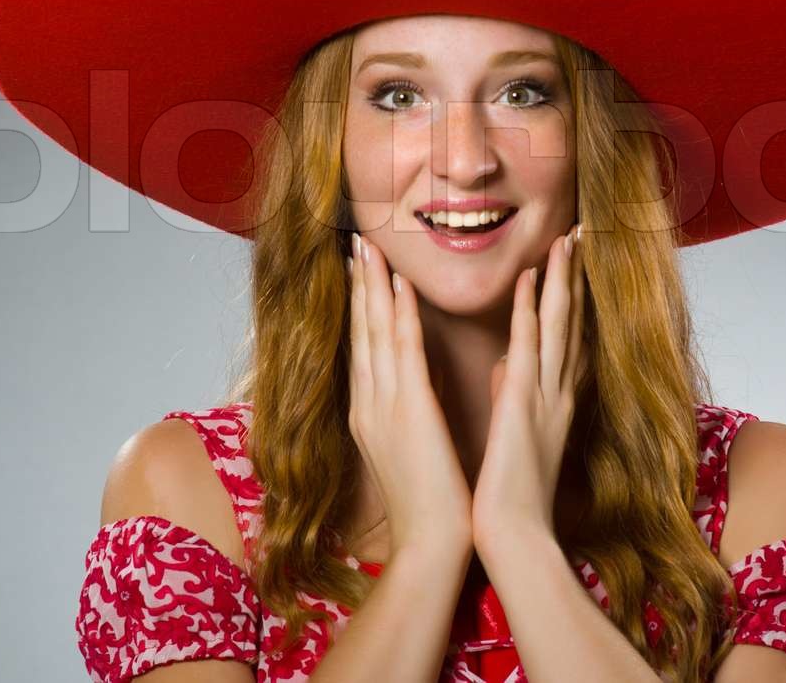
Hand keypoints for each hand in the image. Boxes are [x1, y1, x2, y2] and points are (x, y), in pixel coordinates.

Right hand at [346, 233, 473, 561]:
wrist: (430, 542)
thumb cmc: (429, 501)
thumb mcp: (412, 445)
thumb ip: (411, 409)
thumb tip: (419, 380)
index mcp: (368, 413)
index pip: (362, 348)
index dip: (359, 306)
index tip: (359, 271)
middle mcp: (368, 404)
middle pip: (360, 333)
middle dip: (358, 286)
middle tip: (355, 244)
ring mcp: (383, 407)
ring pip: (375, 334)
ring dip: (373, 288)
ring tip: (369, 249)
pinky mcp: (409, 412)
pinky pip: (404, 353)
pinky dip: (400, 317)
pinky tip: (400, 288)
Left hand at [471, 223, 585, 558]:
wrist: (516, 533)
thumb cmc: (512, 492)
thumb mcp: (513, 431)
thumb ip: (511, 394)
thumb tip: (503, 365)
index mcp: (554, 400)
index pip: (568, 338)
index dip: (573, 297)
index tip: (573, 261)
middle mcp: (558, 391)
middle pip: (572, 322)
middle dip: (576, 277)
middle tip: (581, 233)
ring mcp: (545, 394)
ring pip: (558, 323)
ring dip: (562, 279)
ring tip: (566, 238)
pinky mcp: (524, 401)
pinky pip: (530, 344)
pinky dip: (533, 307)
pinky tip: (533, 276)